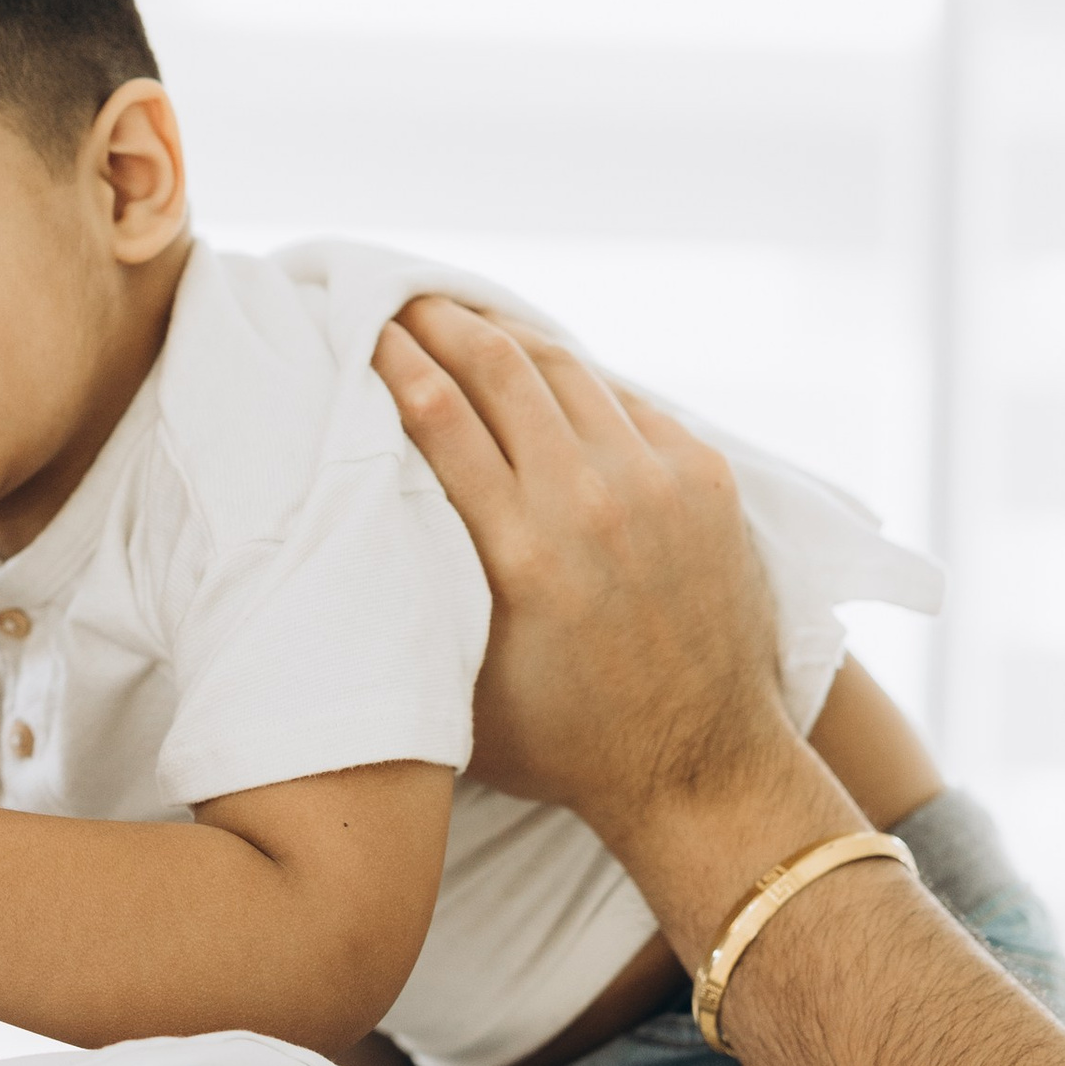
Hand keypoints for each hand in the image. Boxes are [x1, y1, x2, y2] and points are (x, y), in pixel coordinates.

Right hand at [371, 295, 794, 852]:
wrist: (699, 764)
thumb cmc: (563, 740)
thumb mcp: (462, 681)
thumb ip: (419, 596)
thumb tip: (360, 519)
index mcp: (522, 551)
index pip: (441, 415)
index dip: (395, 360)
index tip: (364, 332)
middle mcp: (592, 502)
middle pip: (503, 367)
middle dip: (445, 322)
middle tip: (407, 301)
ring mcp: (658, 482)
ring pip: (568, 370)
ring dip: (510, 339)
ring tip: (468, 322)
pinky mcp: (704, 478)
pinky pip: (626, 401)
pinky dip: (576, 382)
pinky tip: (545, 377)